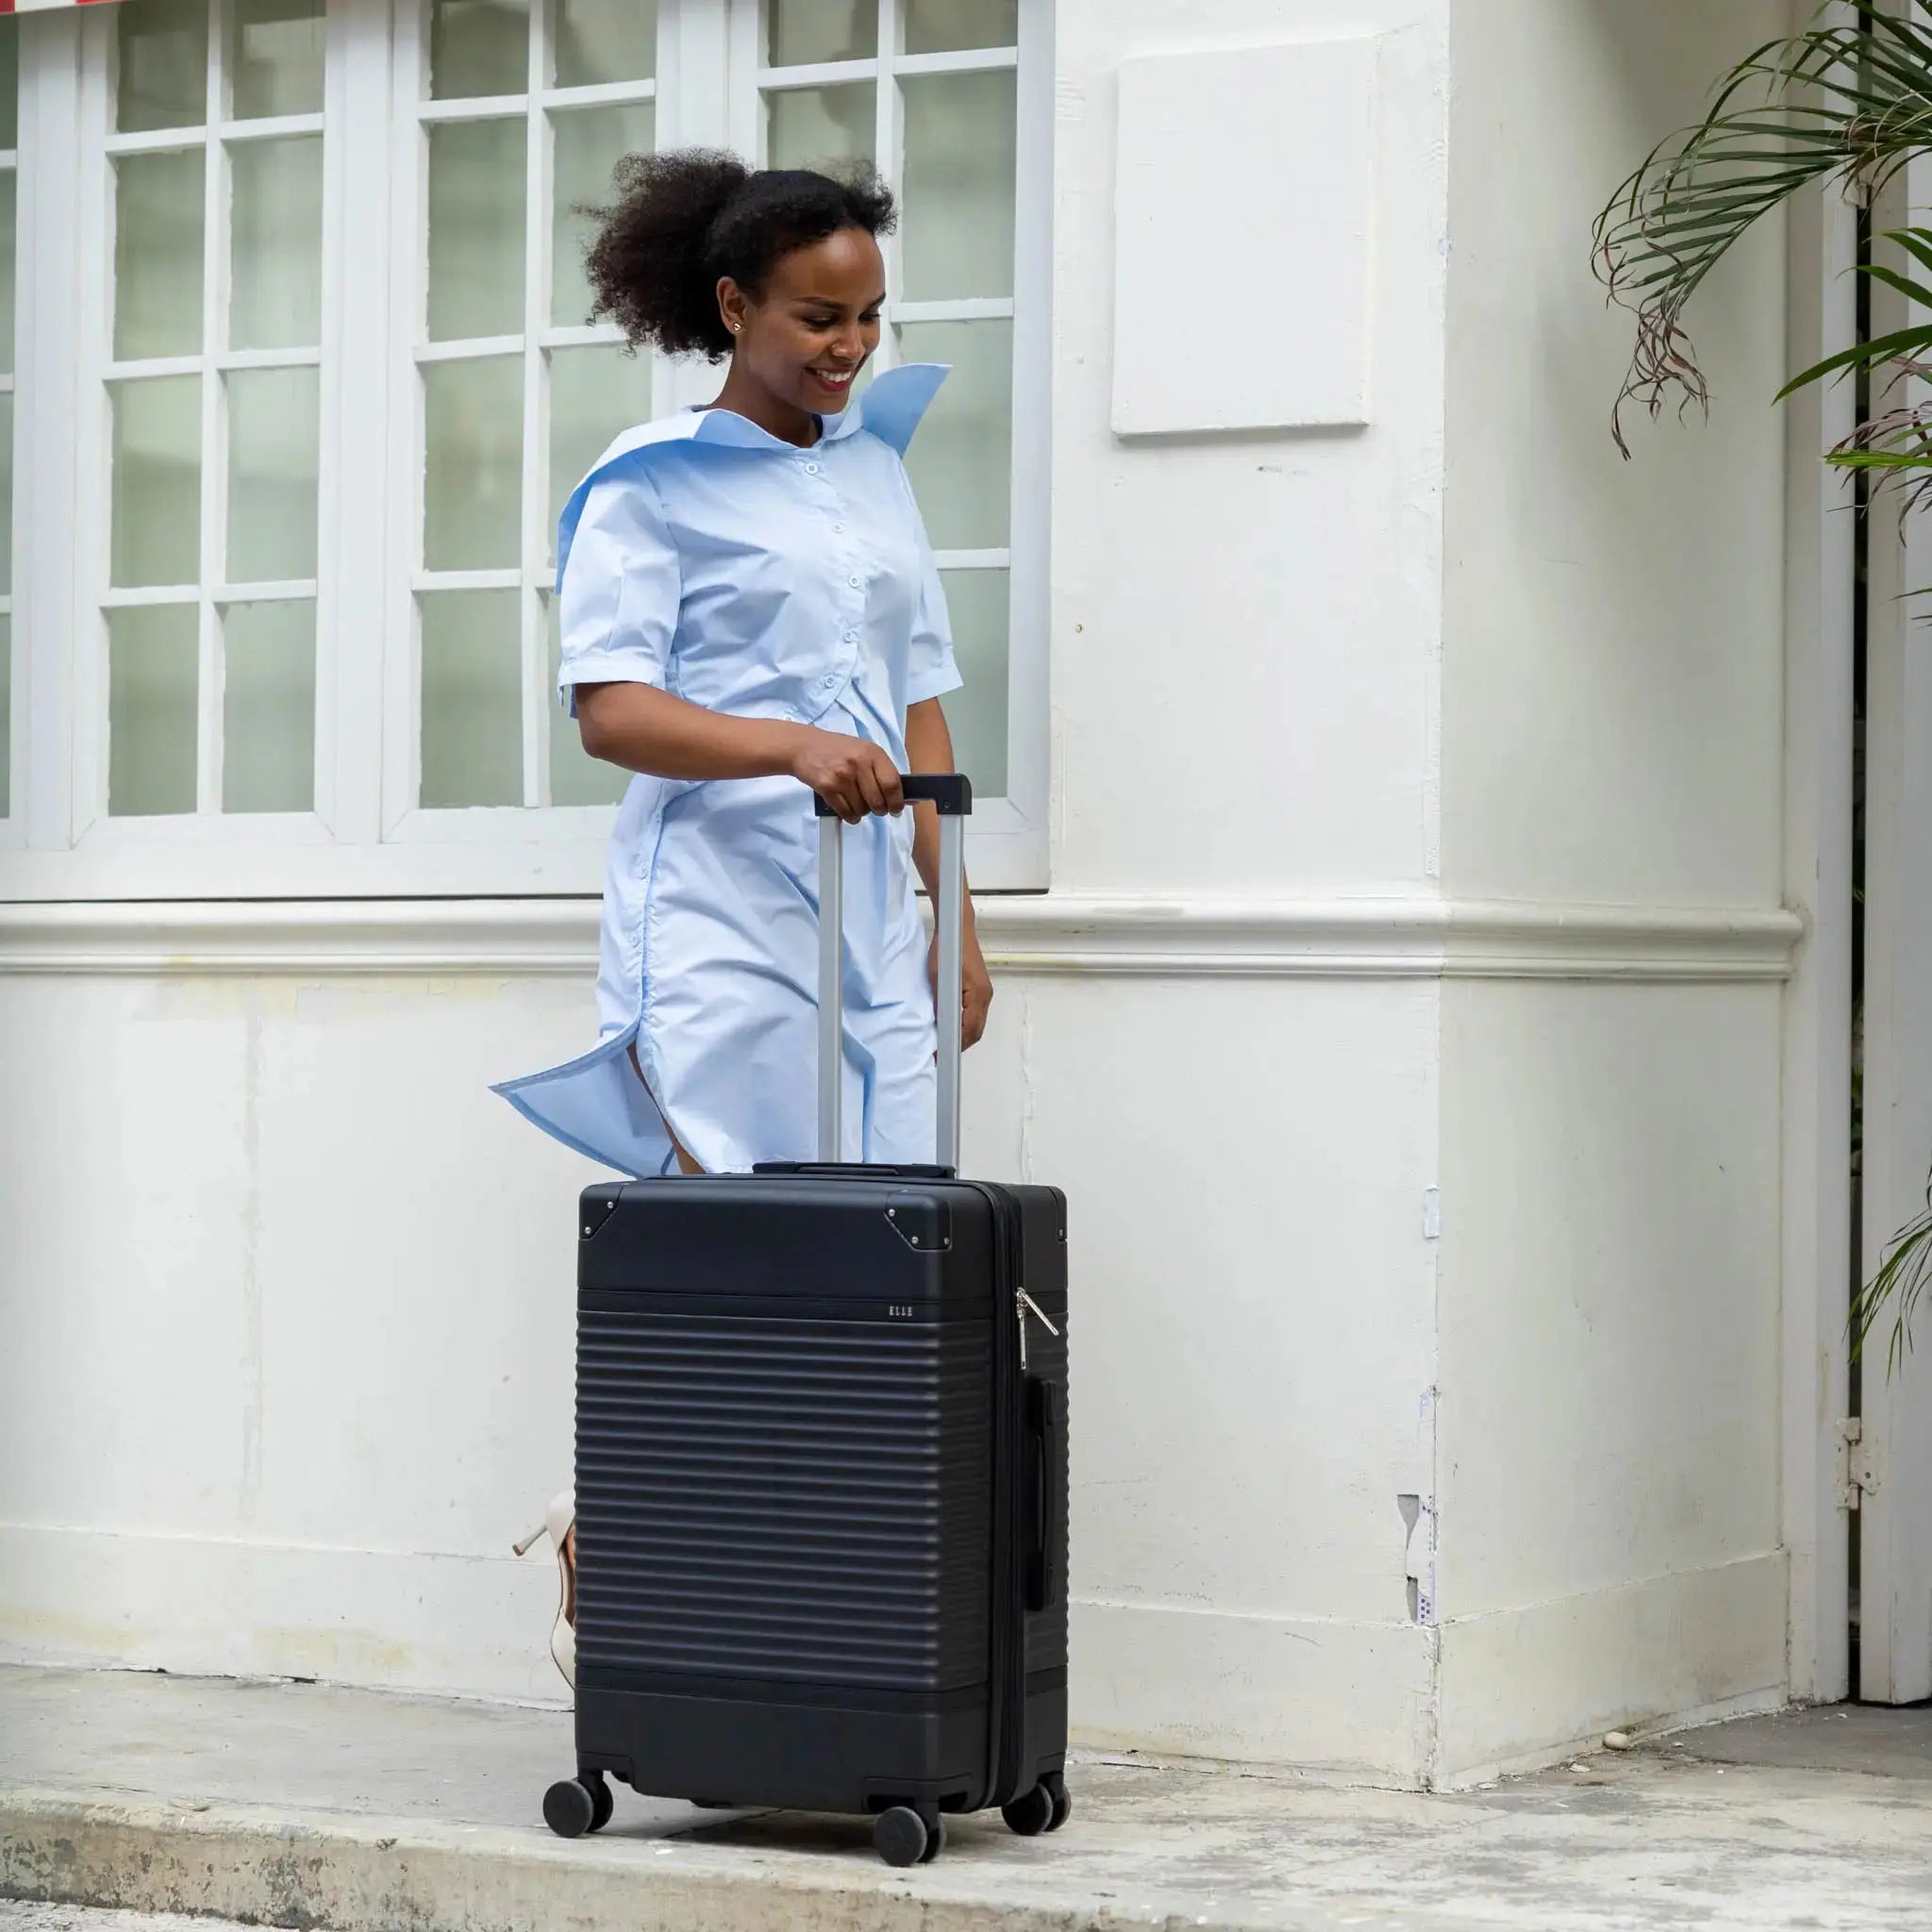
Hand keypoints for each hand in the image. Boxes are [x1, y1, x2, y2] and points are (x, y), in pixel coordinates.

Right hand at [787, 727, 904, 823]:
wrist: (804, 746)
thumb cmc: (839, 750)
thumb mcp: (865, 753)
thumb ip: (885, 774)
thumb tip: (910, 800)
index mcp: (873, 753)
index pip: (892, 784)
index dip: (897, 802)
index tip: (896, 809)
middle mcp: (858, 763)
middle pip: (878, 801)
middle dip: (880, 810)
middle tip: (876, 808)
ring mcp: (841, 776)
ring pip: (862, 809)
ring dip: (862, 812)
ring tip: (857, 801)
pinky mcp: (827, 787)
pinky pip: (846, 812)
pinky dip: (850, 816)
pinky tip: (848, 809)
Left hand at [930, 920, 993, 1050]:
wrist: (958, 931)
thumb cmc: (949, 949)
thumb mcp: (937, 978)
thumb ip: (940, 1003)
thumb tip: (938, 1025)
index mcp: (977, 994)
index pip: (969, 1030)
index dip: (955, 1045)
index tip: (941, 1054)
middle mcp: (985, 996)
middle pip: (976, 1030)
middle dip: (961, 1044)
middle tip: (942, 1053)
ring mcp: (984, 993)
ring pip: (977, 1023)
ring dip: (964, 1035)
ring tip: (945, 1043)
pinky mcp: (981, 989)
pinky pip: (976, 1014)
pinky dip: (967, 1024)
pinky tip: (953, 1026)